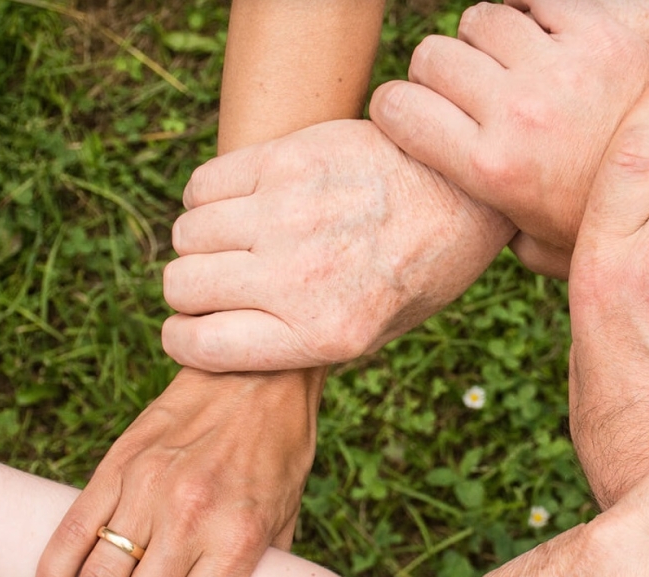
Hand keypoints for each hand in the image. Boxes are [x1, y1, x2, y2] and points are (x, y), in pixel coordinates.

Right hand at [36, 367, 322, 576]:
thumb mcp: (284, 518)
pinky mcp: (117, 464)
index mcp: (237, 539)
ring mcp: (147, 489)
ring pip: (95, 576)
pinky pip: (71, 532)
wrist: (263, 374)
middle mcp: (189, 519)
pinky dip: (54, 572)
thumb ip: (258, 569)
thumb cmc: (280, 450)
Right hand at [161, 119, 513, 371]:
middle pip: (182, 286)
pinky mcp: (288, 159)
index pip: (200, 345)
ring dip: (201, 242)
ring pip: (187, 233)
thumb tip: (223, 343)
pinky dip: (208, 198)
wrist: (465, 190)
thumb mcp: (377, 332)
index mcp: (324, 333)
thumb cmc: (422, 267)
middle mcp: (300, 277)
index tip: (192, 328)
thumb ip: (302, 343)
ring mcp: (290, 213)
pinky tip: (242, 203)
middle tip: (222, 281)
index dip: (184, 339)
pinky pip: (203, 185)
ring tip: (237, 239)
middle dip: (191, 290)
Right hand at [370, 0, 648, 277]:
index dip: (395, 107)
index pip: (396, 107)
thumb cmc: (601, 221)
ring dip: (484, 39)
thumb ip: (484, 229)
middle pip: (433, 56)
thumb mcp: (534, 245)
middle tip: (465, 92)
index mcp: (491, 169)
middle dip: (438, 73)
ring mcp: (560, 69)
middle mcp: (518, 113)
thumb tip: (445, 222)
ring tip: (506, 64)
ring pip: (479, 19)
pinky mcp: (599, 34)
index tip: (411, 114)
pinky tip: (538, 37)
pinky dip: (528, 10)